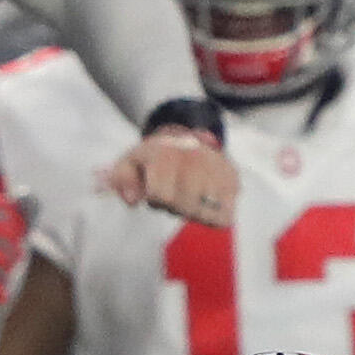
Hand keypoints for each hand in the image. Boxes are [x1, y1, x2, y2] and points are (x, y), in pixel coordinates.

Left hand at [105, 127, 235, 222]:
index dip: (154, 199)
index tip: (156, 189)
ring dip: (193, 211)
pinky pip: (225, 216)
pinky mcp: (233, 180)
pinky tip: (206, 201)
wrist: (187, 139)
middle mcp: (195, 159)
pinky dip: (214, 216)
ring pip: (203, 213)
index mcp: (167, 154)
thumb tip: (132, 200)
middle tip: (174, 192)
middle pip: (181, 206)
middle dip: (173, 206)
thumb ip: (122, 179)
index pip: (160, 196)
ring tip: (189, 194)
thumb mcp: (130, 162)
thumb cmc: (155, 158)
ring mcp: (217, 170)